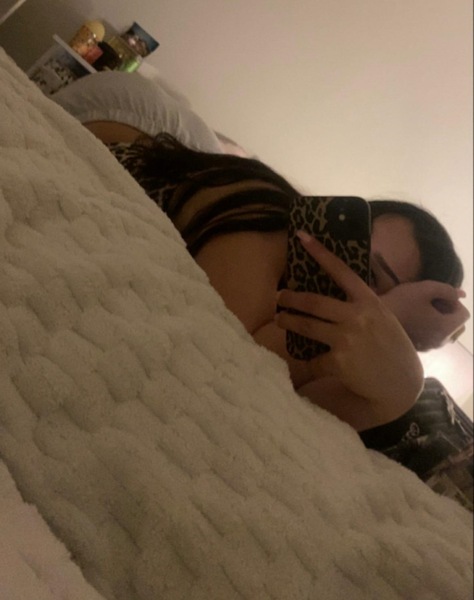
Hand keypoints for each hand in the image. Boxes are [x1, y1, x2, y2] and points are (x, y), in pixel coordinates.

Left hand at [275, 231, 423, 420]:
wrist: (401, 384)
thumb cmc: (390, 347)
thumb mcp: (382, 318)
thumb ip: (361, 304)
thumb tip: (335, 291)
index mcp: (369, 302)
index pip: (341, 271)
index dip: (320, 252)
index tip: (301, 236)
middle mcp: (358, 316)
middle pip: (313, 301)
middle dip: (290, 298)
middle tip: (279, 297)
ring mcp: (347, 339)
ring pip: (306, 326)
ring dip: (287, 321)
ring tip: (280, 319)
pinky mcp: (339, 362)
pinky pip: (312, 359)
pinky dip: (306, 361)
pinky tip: (301, 363)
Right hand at [379, 281, 469, 350]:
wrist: (373, 320)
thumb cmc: (400, 303)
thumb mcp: (426, 288)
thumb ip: (448, 290)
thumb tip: (460, 295)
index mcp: (446, 328)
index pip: (464, 314)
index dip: (453, 301)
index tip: (435, 297)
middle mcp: (441, 342)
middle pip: (458, 326)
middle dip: (449, 313)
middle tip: (431, 303)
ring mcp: (428, 347)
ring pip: (445, 333)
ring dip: (439, 321)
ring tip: (422, 310)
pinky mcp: (417, 349)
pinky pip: (433, 338)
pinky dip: (430, 328)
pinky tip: (414, 319)